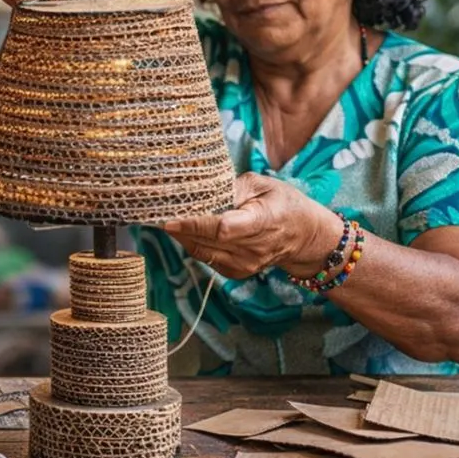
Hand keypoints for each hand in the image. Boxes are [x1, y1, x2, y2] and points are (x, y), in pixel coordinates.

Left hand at [161, 173, 345, 280]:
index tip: (170, 220)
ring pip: (202, 252)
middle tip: (154, 213)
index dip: (194, 224)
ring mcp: (245, 265)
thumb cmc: (283, 203)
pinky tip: (183, 231)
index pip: (222, 228)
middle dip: (178, 228)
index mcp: (262, 222)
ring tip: (163, 219)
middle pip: (206, 241)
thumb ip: (232, 187)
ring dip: (180, 237)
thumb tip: (201, 189)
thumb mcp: (263, 184)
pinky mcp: (237, 272)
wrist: (304, 236)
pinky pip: (206, 258)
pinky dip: (192, 244)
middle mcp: (253, 249)